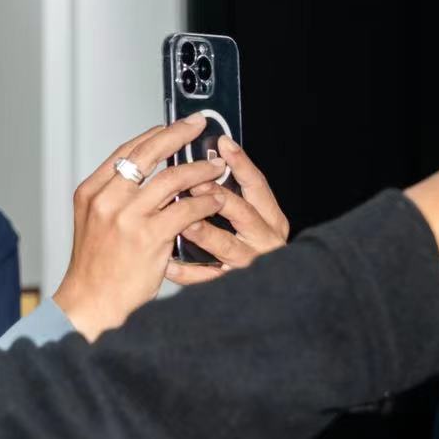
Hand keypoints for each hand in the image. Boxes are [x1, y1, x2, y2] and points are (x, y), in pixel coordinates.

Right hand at [52, 118, 227, 340]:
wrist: (91, 302)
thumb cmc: (96, 268)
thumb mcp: (94, 223)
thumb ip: (114, 197)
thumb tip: (144, 175)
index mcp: (91, 193)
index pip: (126, 152)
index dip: (152, 135)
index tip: (171, 126)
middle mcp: (107, 200)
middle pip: (148, 155)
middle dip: (177, 135)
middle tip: (197, 125)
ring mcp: (128, 218)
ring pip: (171, 179)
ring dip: (198, 170)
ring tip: (214, 167)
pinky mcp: (149, 237)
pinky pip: (185, 210)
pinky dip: (204, 202)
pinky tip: (214, 200)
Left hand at [163, 134, 291, 285]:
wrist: (270, 295)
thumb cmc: (253, 249)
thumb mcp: (253, 220)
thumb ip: (235, 196)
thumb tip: (205, 163)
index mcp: (271, 219)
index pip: (257, 185)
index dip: (241, 163)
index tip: (222, 143)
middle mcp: (265, 240)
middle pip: (244, 213)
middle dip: (218, 196)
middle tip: (193, 182)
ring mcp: (250, 264)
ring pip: (226, 246)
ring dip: (204, 232)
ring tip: (184, 222)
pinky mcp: (232, 287)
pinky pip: (207, 278)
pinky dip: (186, 270)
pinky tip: (168, 262)